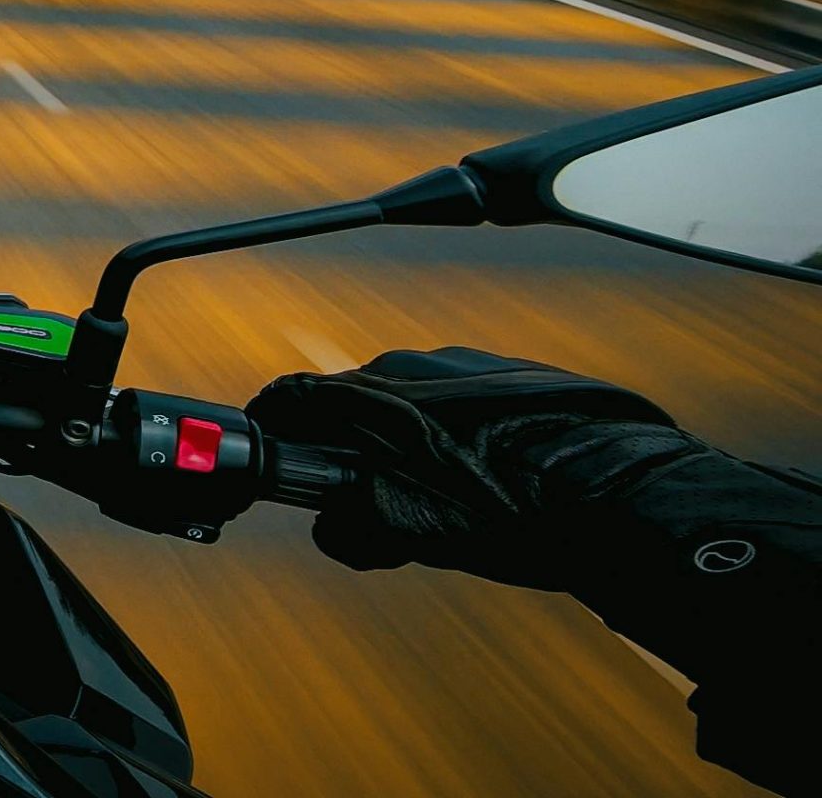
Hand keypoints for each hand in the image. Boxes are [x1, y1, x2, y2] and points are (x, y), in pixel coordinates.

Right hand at [246, 346, 695, 587]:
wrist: (623, 496)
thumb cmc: (510, 512)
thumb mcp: (406, 532)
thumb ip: (348, 522)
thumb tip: (331, 523)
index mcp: (373, 391)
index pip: (292, 400)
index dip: (274, 434)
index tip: (272, 460)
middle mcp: (415, 364)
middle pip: (354, 406)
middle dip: (351, 455)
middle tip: (371, 512)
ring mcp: (473, 365)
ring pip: (414, 408)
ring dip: (411, 450)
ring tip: (447, 508)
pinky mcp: (524, 376)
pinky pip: (469, 407)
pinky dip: (465, 442)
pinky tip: (496, 485)